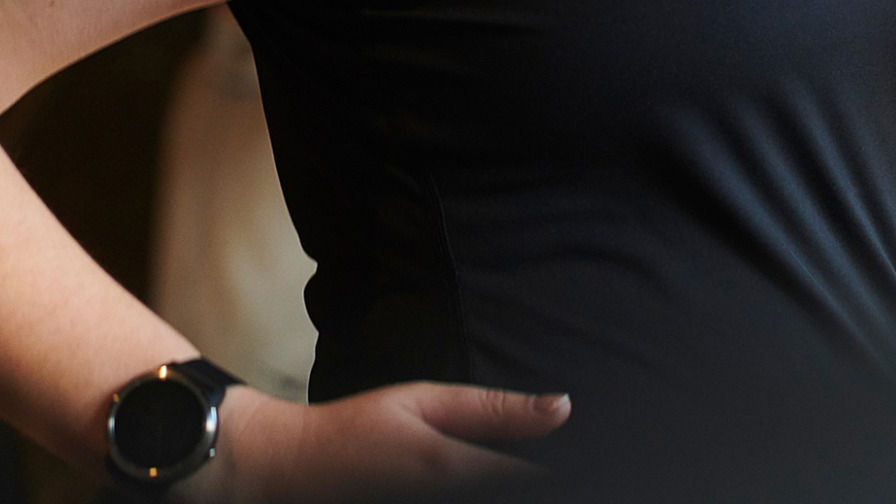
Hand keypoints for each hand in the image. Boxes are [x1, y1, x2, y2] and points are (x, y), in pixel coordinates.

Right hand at [191, 381, 569, 501]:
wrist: (289, 470)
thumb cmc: (356, 428)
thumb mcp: (426, 402)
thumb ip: (494, 409)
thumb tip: (563, 408)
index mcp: (456, 472)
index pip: (536, 478)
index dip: (575, 465)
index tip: (606, 451)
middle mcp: (448, 501)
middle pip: (522, 487)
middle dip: (546, 470)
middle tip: (568, 452)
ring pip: (500, 495)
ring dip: (519, 477)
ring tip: (531, 458)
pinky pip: (477, 501)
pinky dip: (492, 483)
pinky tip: (492, 468)